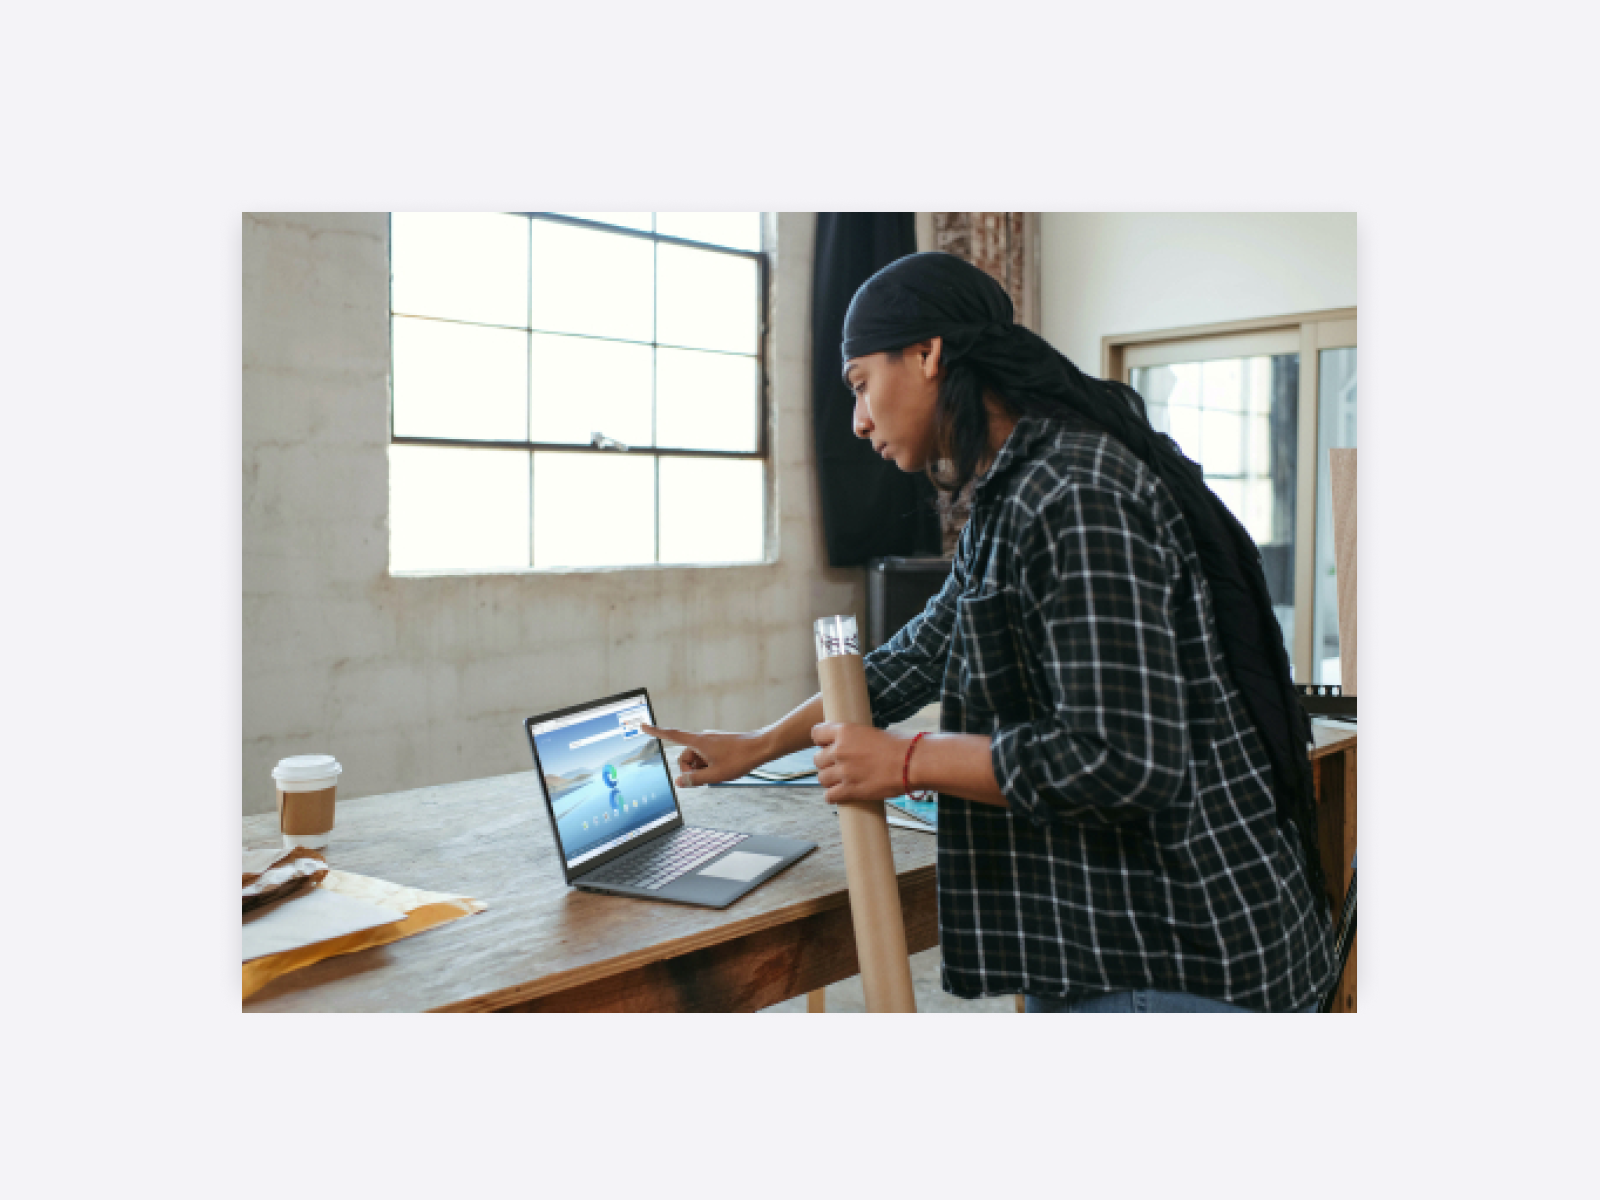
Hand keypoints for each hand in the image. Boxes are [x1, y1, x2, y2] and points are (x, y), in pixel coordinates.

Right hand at [640, 723, 768, 788]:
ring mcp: (710, 742)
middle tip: (707, 778)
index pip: (672, 735)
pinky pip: (705, 757)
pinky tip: (722, 769)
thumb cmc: (740, 759)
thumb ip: (695, 780)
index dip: (656, 732)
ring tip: (719, 772)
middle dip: (691, 770)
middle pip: (684, 757)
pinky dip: (708, 766)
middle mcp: (702, 739)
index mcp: (698, 742)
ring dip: (701, 769)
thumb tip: (678, 782)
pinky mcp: (717, 745)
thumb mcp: (716, 775)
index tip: (643, 726)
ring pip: (696, 759)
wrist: (761, 748)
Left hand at [810, 723, 906, 806]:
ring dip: (830, 780)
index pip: (816, 733)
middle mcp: (839, 750)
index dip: (821, 741)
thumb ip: (855, 738)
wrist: (911, 763)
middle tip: (839, 765)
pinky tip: (840, 793)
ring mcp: (843, 771)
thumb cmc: (899, 745)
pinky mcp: (849, 790)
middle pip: (817, 759)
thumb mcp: (872, 732)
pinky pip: (829, 796)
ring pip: (821, 778)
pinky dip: (833, 796)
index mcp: (844, 731)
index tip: (828, 745)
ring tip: (842, 780)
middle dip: (827, 763)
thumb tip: (851, 745)